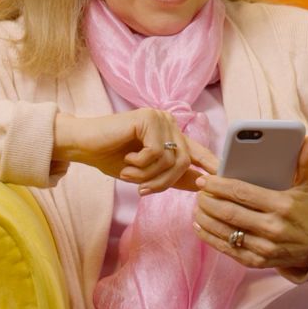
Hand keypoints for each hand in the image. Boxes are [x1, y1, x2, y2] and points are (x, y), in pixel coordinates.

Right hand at [53, 110, 219, 193]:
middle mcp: (169, 123)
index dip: (212, 166)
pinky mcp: (148, 118)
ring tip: (129, 174)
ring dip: (149, 175)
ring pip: (171, 159)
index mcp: (172, 134)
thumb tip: (200, 185)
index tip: (225, 180)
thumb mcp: (146, 173)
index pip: (198, 152)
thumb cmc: (111, 157)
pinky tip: (127, 162)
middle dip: (165, 182)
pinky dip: (141, 165)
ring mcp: (160, 118)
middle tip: (145, 190)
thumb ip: (171, 176)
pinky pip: (156, 152)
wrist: (83, 146)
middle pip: (185, 161)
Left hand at [193, 134, 307, 272]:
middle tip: (198, 191)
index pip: (243, 193)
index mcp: (283, 206)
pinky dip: (210, 237)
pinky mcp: (256, 262)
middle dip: (208, 200)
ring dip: (206, 218)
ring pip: (225, 231)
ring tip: (197, 206)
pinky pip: (227, 249)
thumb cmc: (306, 211)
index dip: (220, 185)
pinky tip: (200, 226)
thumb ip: (305, 162)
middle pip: (229, 212)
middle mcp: (273, 228)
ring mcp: (264, 248)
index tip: (205, 179)